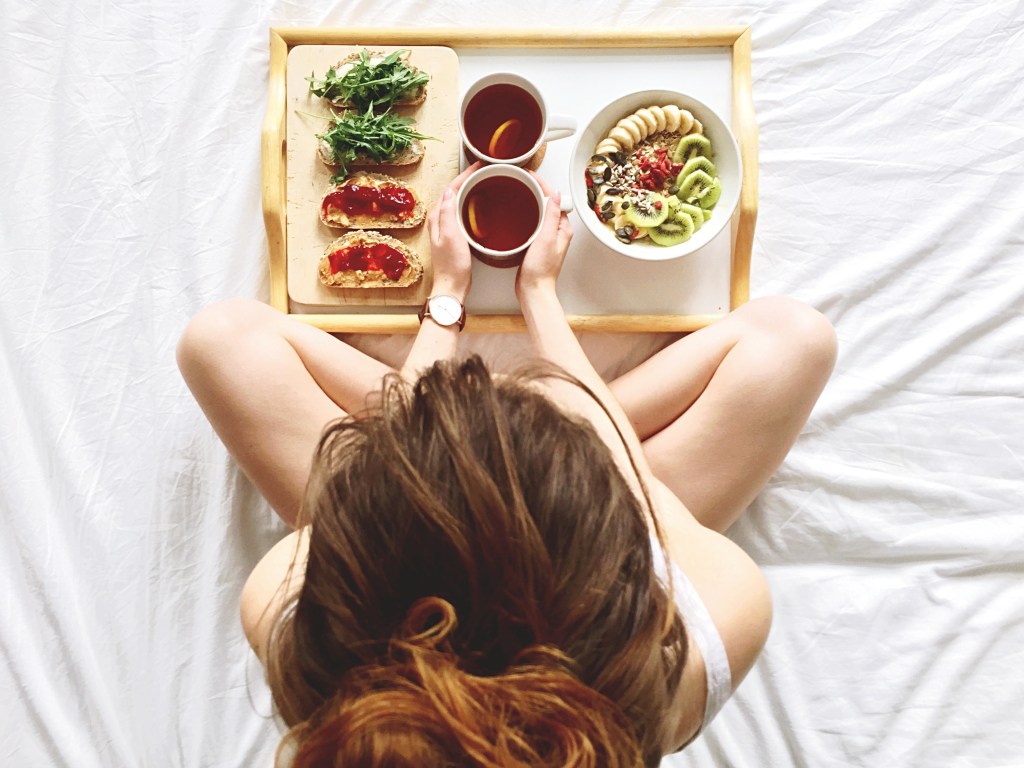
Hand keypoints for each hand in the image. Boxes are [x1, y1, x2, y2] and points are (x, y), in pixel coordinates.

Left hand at [427, 162, 480, 296]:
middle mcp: (439, 221)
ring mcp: (446, 229)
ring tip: (482, 182)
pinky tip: (479, 207)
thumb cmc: (452, 266)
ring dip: (468, 190)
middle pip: (452, 193)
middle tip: (483, 171)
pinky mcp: (453, 236)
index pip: (450, 189)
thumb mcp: (451, 236)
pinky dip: (470, 204)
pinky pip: (461, 213)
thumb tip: (450, 192)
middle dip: (467, 179)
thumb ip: (448, 213)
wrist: (452, 287)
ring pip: (456, 202)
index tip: (478, 166)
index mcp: (437, 218)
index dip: (464, 175)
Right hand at [515, 173, 572, 298]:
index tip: (530, 175)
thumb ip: (551, 216)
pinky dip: (527, 214)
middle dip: (537, 189)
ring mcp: (547, 237)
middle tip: (523, 179)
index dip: (543, 184)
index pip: (555, 198)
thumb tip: (555, 194)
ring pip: (541, 212)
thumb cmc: (541, 270)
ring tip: (520, 190)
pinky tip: (518, 213)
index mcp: (563, 228)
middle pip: (548, 203)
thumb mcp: (546, 238)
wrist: (534, 290)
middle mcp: (557, 231)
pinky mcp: (537, 243)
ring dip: (532, 200)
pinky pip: (533, 222)